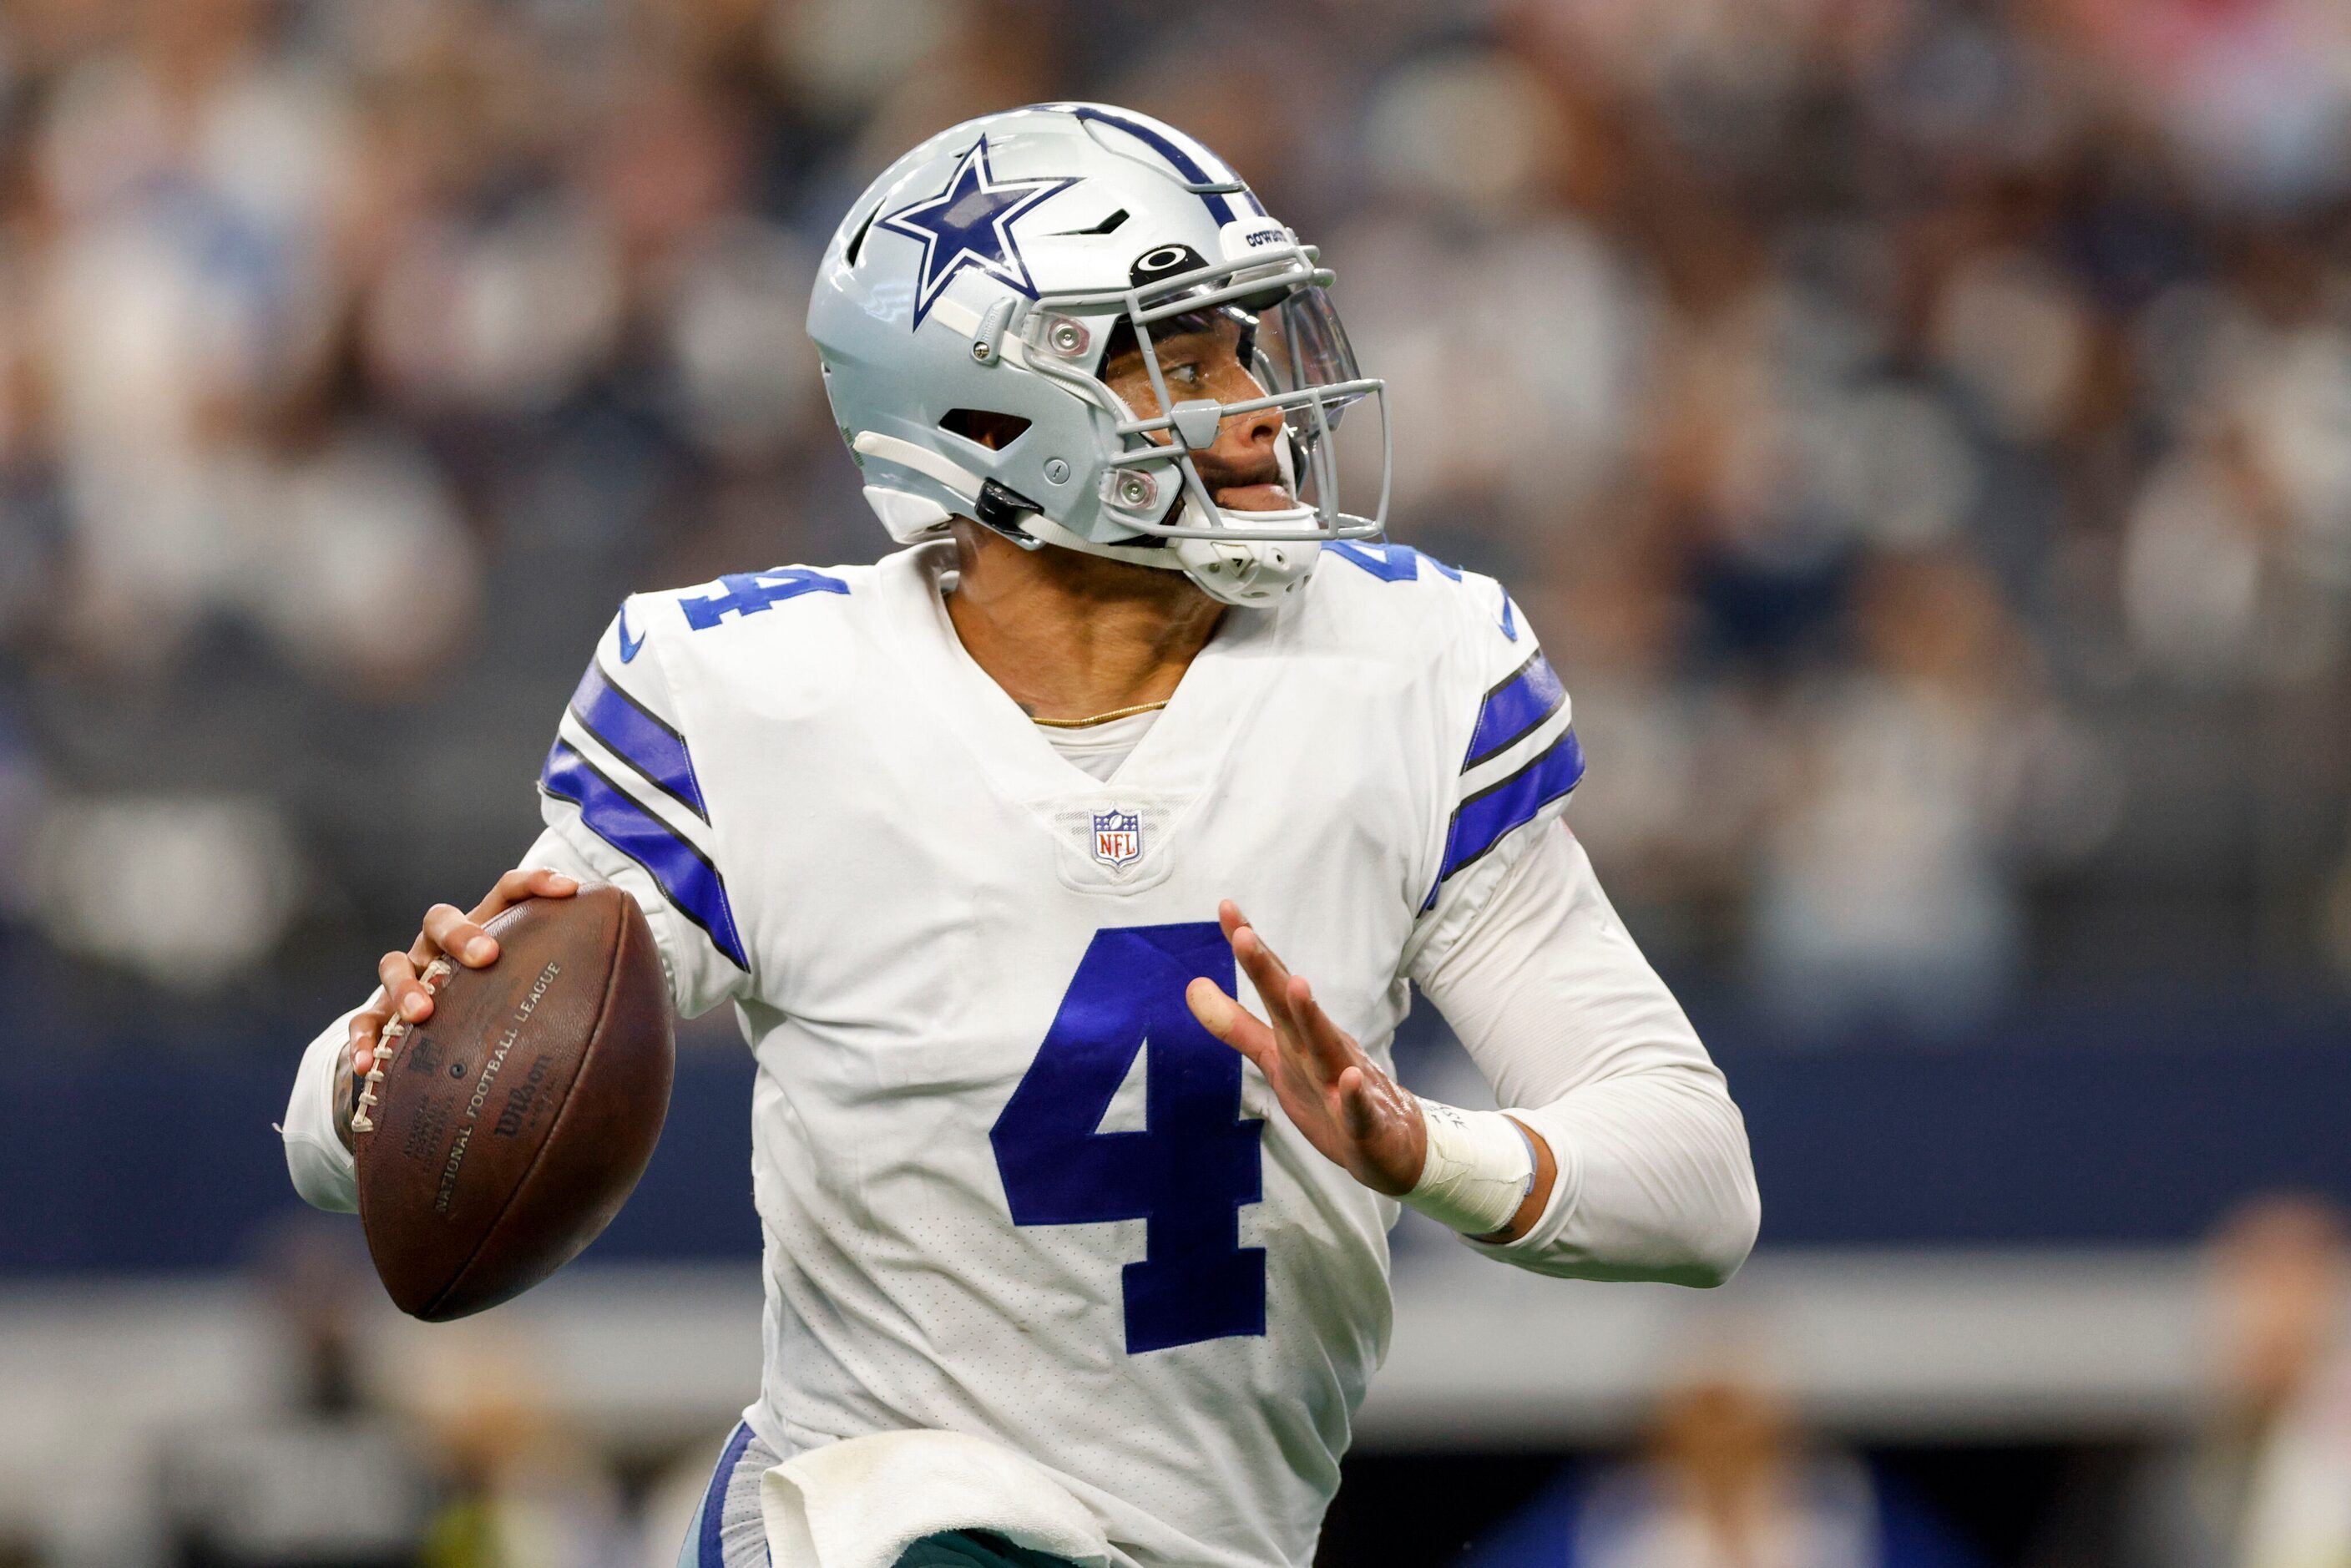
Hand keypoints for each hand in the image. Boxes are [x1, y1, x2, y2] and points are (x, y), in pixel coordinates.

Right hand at [335, 867, 579, 1146]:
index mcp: (487, 931)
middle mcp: (442, 950)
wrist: (443, 1051)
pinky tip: (367, 1068)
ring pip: (393, 964)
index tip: (570, 891)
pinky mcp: (379, 1019)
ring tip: (423, 1016)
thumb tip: (657, 1028)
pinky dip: (362, 1041)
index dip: (537, 884)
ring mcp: (407, 980)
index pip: (509, 892)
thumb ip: (584, 1001)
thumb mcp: (544, 1003)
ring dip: (407, 986)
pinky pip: (363, 1024)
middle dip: (463, 934)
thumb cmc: (509, 1018)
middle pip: (442, 919)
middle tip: (487, 958)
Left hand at [1184, 901, 1427, 1196]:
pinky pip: (1358, 1108)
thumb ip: (1235, 1025)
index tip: (1225, 906)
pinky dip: (1354, 1095)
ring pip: (1327, 1048)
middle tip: (1242, 935)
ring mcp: (1344, 1083)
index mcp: (1297, 1032)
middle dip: (1268, 972)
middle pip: (1291, 1006)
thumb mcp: (1275, 1057)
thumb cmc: (1326, 1091)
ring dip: (1312, 1018)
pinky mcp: (1364, 1122)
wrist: (1390, 1143)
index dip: (1249, 949)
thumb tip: (1192, 986)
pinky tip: (1349, 1079)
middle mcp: (1320, 1048)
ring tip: (1298, 985)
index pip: (1272, 983)